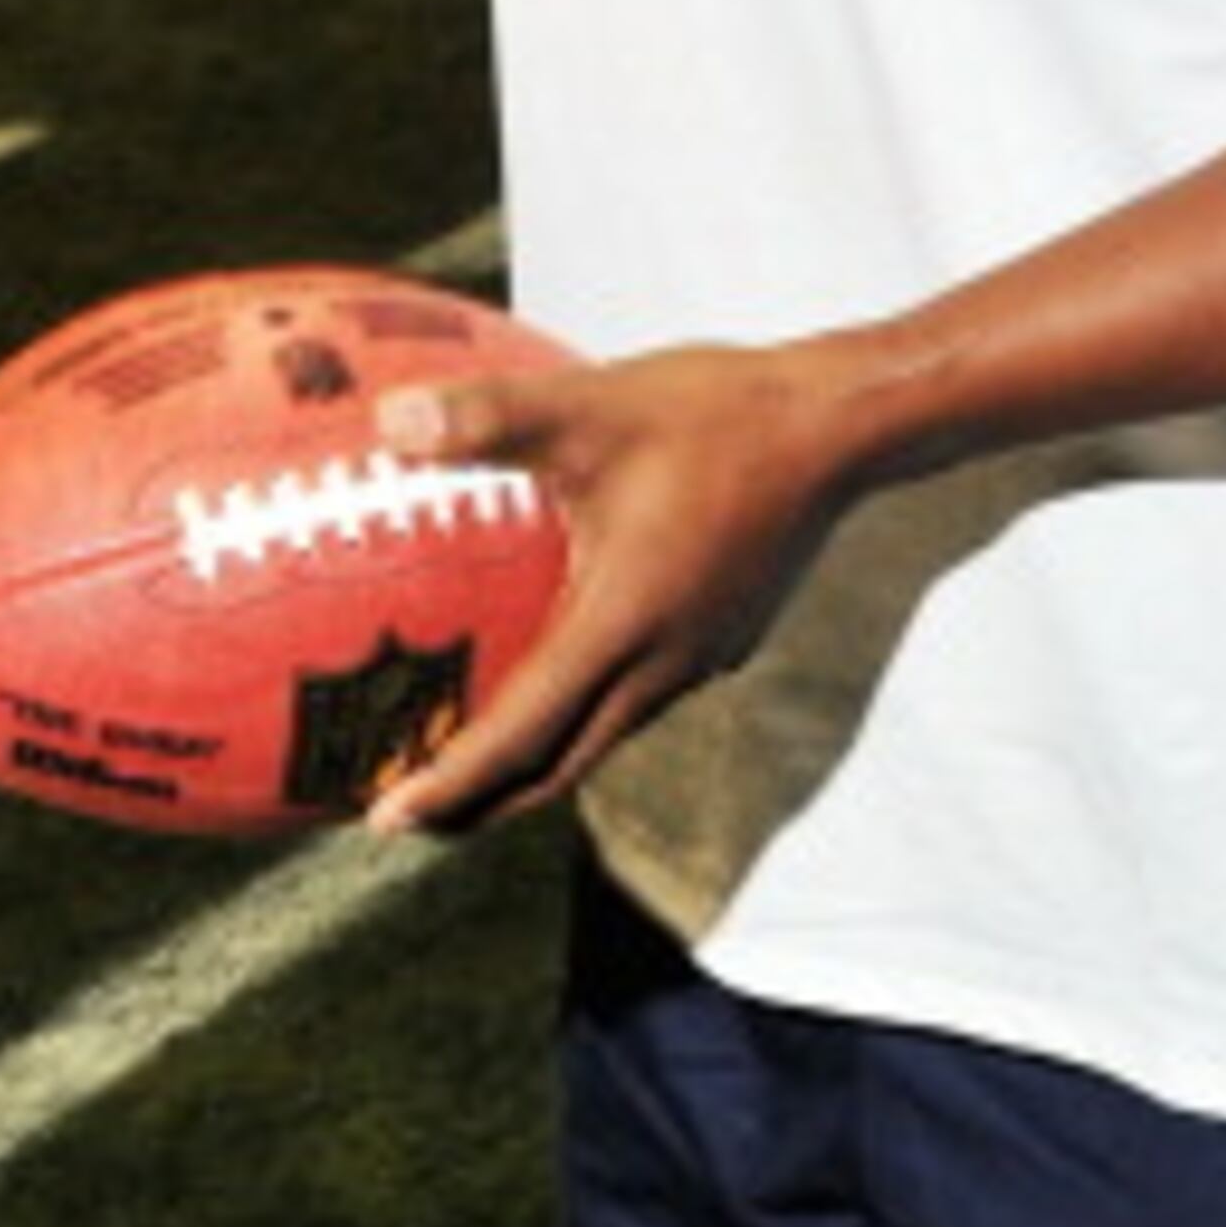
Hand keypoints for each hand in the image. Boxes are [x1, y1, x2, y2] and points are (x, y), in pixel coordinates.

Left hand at [363, 337, 862, 833]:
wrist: (838, 427)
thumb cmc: (714, 415)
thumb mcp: (589, 406)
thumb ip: (486, 416)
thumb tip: (389, 422)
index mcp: (621, 625)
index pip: (522, 735)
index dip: (451, 785)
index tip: (386, 820)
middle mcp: (662, 663)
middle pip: (561, 766)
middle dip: (483, 803)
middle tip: (412, 816)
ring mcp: (700, 657)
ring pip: (605, 735)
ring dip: (537, 761)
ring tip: (472, 757)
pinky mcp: (725, 638)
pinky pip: (640, 695)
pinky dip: (585, 710)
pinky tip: (563, 664)